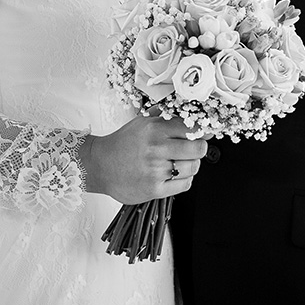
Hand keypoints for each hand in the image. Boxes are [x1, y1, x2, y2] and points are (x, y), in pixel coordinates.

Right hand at [78, 115, 207, 203]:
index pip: (192, 128)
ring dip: (191, 165)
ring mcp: (156, 170)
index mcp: (154, 129)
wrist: (100, 165)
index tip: (203, 133)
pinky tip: (173, 174)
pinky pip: (185, 184)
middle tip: (194, 148)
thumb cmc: (122, 143)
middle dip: (199, 148)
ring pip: (193, 168)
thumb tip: (190, 114)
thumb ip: (164, 117)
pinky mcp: (155, 189)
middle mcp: (156, 149)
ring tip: (179, 162)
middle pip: (198, 149)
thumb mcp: (141, 122)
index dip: (201, 131)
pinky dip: (184, 179)